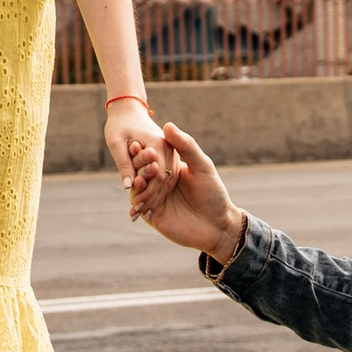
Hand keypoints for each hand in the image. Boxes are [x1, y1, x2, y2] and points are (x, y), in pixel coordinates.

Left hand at [101, 95, 177, 214]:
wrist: (128, 111)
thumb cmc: (119, 124)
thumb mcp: (116, 142)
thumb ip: (124, 164)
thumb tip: (127, 187)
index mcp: (160, 144)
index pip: (157, 176)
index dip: (147, 193)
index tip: (135, 207)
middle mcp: (170, 151)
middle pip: (163, 181)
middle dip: (150, 198)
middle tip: (137, 214)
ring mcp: (172, 155)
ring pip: (166, 181)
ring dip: (154, 197)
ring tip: (140, 214)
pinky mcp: (169, 158)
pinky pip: (164, 177)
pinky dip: (156, 190)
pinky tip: (146, 204)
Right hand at [131, 121, 243, 267]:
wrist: (218, 226)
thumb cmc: (213, 193)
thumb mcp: (202, 166)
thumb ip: (186, 146)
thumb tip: (168, 125)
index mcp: (170, 169)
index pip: (152, 158)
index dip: (144, 151)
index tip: (136, 142)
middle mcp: (161, 183)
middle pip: (143, 172)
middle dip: (138, 166)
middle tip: (134, 161)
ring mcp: (156, 199)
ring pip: (139, 189)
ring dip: (137, 183)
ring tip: (139, 179)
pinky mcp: (153, 216)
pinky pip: (140, 207)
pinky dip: (136, 201)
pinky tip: (136, 198)